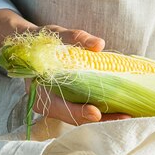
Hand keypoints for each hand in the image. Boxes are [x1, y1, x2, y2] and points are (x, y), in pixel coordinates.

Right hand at [0, 9, 130, 124]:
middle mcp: (47, 104)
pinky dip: (101, 113)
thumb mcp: (55, 34)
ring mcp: (56, 107)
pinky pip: (83, 113)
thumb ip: (75, 38)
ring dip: (105, 119)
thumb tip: (98, 44)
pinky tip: (120, 109)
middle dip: (101, 119)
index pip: (61, 106)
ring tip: (128, 115)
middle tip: (126, 116)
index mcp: (40, 89)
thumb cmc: (40, 41)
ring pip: (81, 119)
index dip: (79, 111)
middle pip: (75, 118)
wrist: (26, 48)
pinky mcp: (66, 105)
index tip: (97, 112)